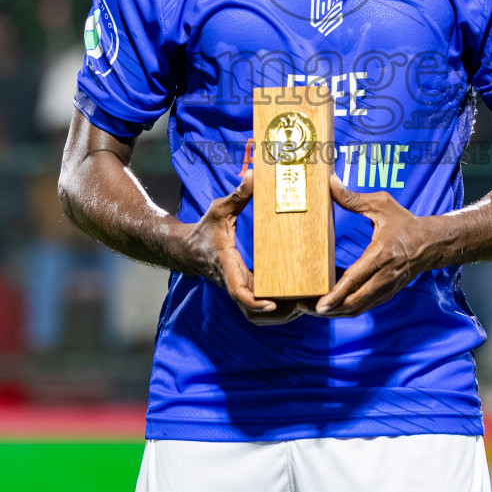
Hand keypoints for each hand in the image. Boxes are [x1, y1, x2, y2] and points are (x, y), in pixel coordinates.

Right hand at [176, 171, 312, 325]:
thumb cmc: (205, 230)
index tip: (272, 302)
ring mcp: (239, 287)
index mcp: (227, 265)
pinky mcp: (245, 288)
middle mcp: (233, 281)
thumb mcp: (219, 209)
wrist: (187, 250)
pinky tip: (297, 300)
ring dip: (279, 316)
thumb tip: (255, 175)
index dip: (255, 301)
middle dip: (278, 313)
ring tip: (304, 306)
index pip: (238, 291)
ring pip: (257, 315)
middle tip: (302, 304)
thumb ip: (238, 195)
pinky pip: (259, 306)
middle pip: (254, 311)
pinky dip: (276, 310)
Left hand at [316, 176, 438, 317]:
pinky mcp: (387, 294)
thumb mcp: (382, 205)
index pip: (356, 279)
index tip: (319, 304)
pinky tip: (331, 308)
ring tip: (312, 310)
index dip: (336, 294)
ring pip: (358, 308)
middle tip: (305, 308)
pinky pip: (364, 307)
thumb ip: (354, 198)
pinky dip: (346, 310)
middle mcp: (385, 276)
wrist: (431, 243)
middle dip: (329, 309)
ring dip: (336, 312)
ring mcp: (387, 288)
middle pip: (354, 301)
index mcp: (382, 254)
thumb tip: (331, 183)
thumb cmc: (405, 223)